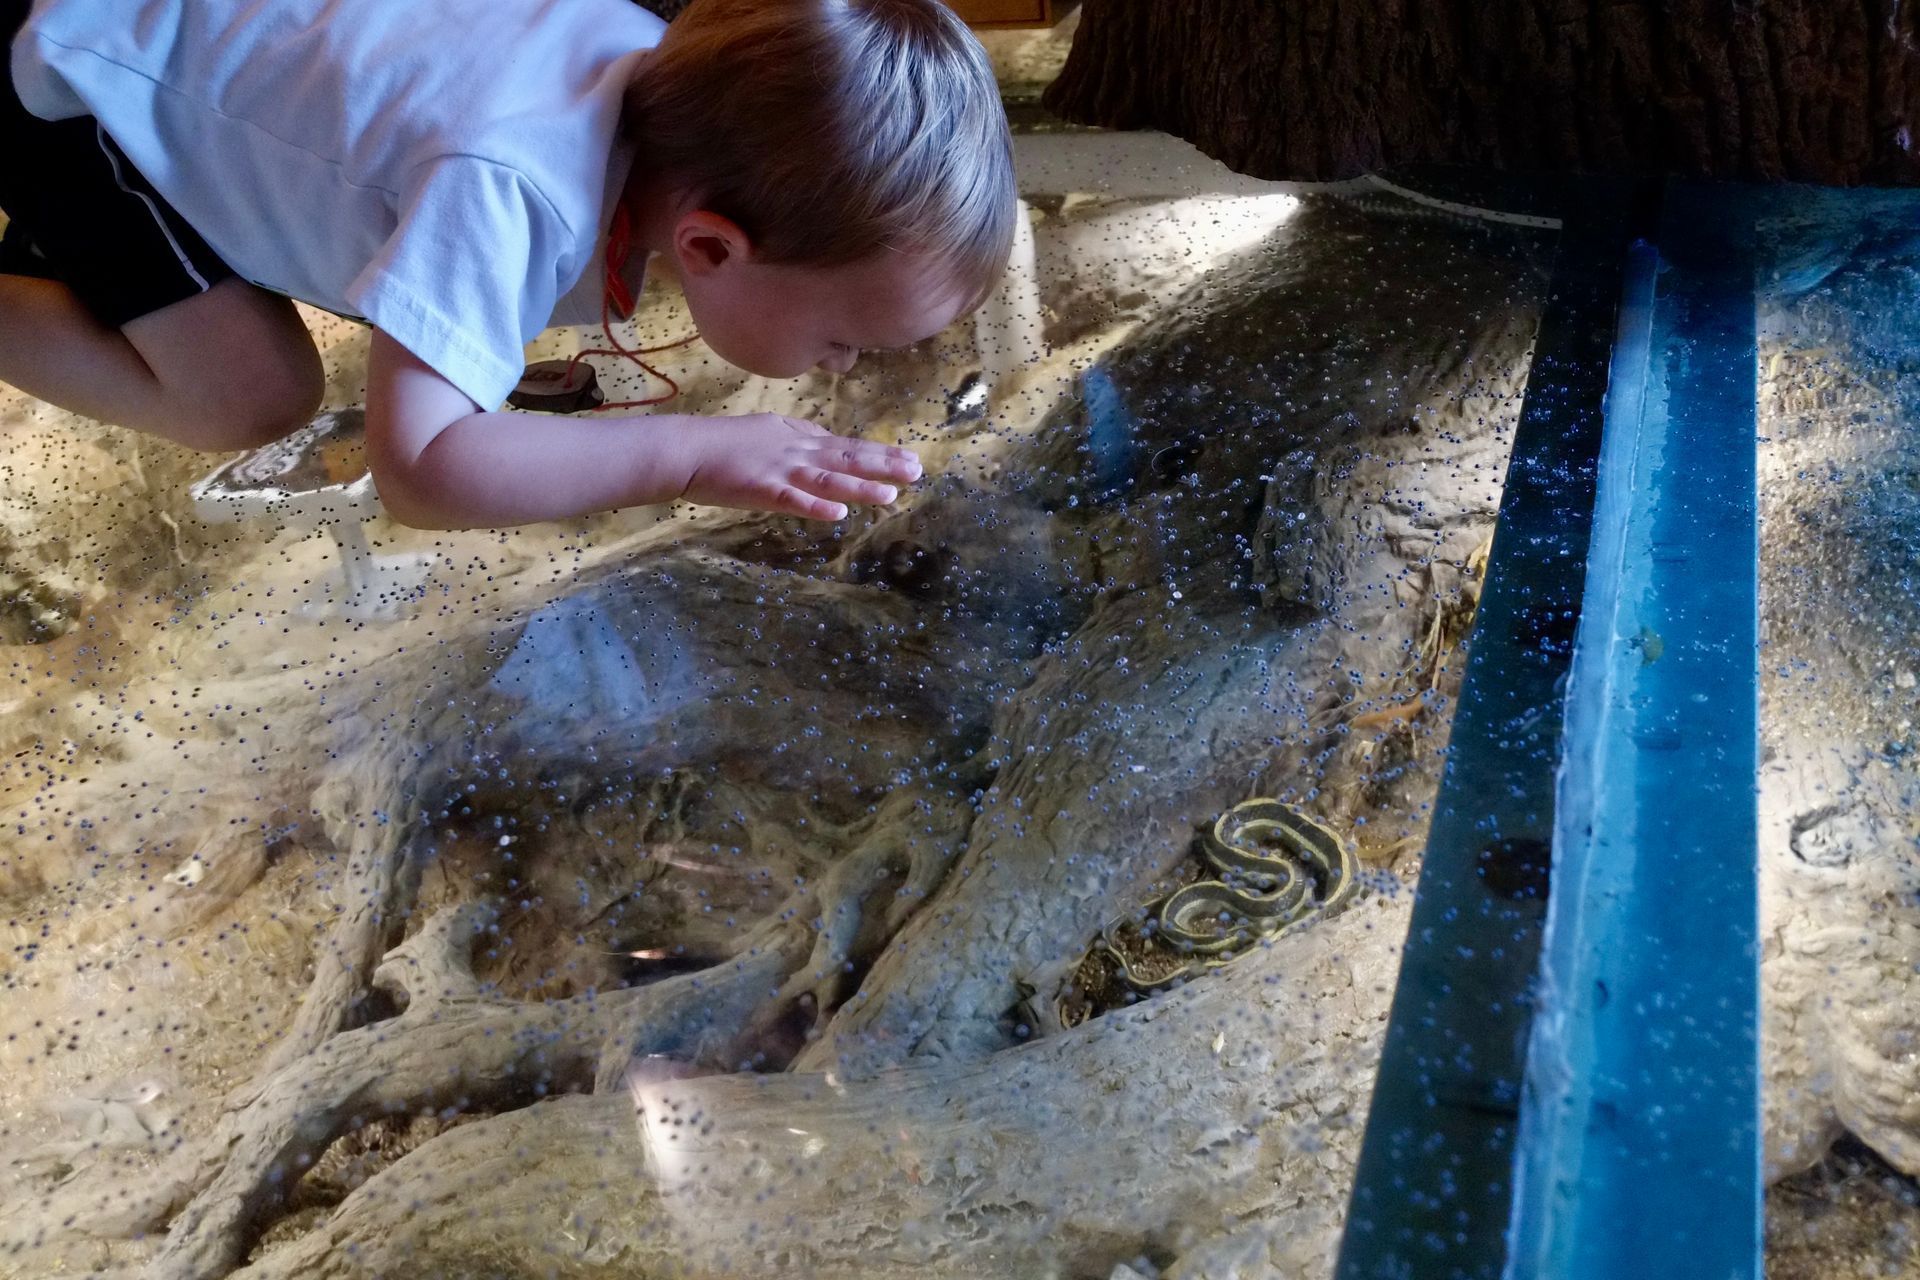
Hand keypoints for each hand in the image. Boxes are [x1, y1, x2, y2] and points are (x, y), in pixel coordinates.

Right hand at [673, 414, 922, 520]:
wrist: (686, 449)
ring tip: (891, 495)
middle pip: (846, 458)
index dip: (877, 451)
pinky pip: (794, 501)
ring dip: (860, 487)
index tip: (907, 456)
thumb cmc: (720, 443)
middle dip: (883, 464)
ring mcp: (781, 470)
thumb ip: (794, 436)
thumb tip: (820, 440)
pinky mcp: (762, 490)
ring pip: (828, 480)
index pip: (844, 446)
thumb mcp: (766, 430)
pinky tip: (839, 514)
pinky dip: (816, 507)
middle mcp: (796, 451)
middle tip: (917, 470)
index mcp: (797, 437)